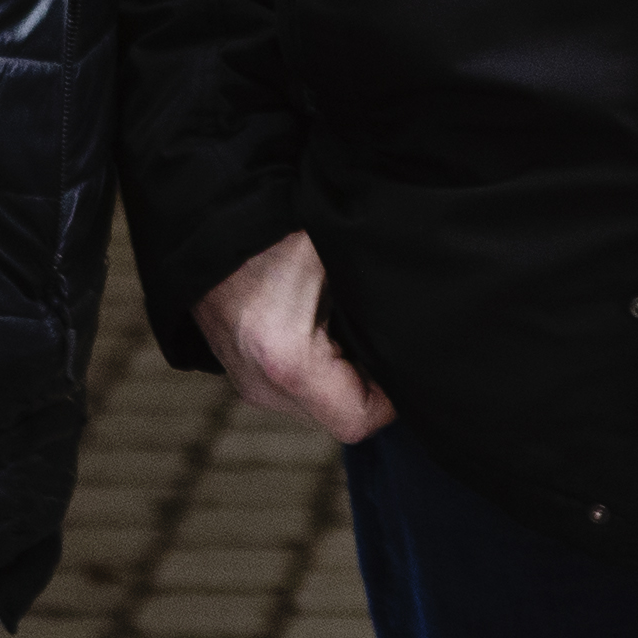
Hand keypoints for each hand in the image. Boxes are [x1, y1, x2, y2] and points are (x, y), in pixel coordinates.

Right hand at [192, 233, 396, 442]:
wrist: (208, 219)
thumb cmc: (279, 224)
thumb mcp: (342, 256)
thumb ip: (382, 298)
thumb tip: (429, 322)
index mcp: (286, 359)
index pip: (358, 419)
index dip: (393, 397)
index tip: (407, 357)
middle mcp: (260, 384)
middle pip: (340, 416)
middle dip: (371, 384)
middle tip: (385, 334)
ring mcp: (247, 384)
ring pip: (320, 406)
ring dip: (346, 376)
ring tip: (355, 326)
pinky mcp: (242, 374)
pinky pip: (298, 390)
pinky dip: (322, 368)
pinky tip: (329, 326)